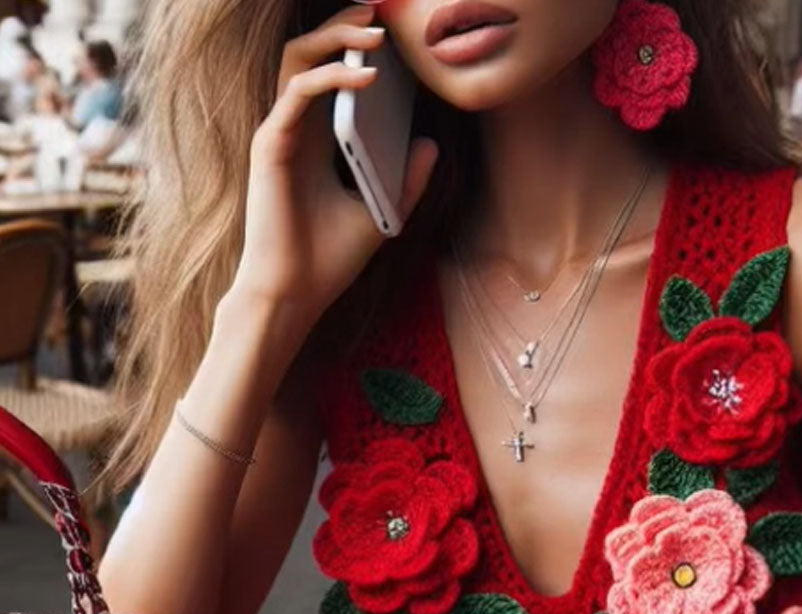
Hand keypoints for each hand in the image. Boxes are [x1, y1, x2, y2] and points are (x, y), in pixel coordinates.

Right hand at [231, 4, 436, 325]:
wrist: (296, 296)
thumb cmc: (328, 262)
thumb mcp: (382, 214)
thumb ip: (405, 180)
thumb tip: (429, 143)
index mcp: (318, 142)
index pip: (334, 74)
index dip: (359, 46)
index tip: (398, 33)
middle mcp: (296, 130)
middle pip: (313, 52)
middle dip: (346, 23)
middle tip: (384, 7)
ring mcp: (280, 134)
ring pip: (299, 59)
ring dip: (336, 36)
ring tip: (377, 30)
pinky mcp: (271, 145)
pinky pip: (299, 92)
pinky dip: (333, 77)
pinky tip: (367, 76)